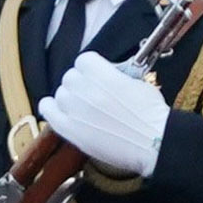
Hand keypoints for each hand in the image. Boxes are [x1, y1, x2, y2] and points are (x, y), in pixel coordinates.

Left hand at [40, 54, 167, 179]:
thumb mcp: (139, 84)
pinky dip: (50, 108)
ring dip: (69, 98)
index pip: (84, 60)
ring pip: (60, 93)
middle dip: (80, 83)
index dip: (91, 68)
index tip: (96, 75)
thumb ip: (117, 76)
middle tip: (92, 94)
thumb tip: (109, 76)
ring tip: (82, 108)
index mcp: (103, 75)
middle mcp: (85, 90)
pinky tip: (57, 110)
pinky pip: (48, 111)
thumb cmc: (152, 116)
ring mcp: (75, 110)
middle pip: (70, 76)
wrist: (153, 142)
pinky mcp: (70, 130)